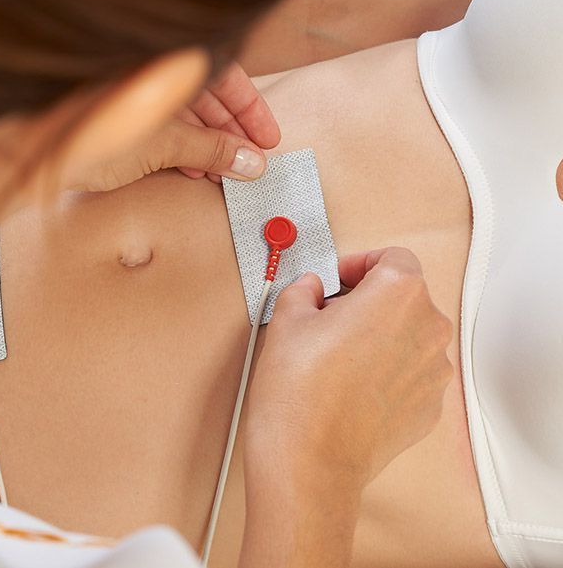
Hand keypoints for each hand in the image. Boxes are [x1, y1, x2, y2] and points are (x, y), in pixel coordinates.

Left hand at [72, 63, 279, 191]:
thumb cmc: (95, 130)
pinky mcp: (118, 111)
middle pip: (207, 95)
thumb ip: (213, 149)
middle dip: (230, 134)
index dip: (251, 110)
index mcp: (169, 58)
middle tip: (249, 165)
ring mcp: (134, 88)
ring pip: (184, 113)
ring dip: (207, 145)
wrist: (36, 146)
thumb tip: (251, 162)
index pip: (227, 75)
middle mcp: (153, 67)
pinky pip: (161, 123)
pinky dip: (179, 146)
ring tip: (222, 175)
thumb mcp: (166, 142)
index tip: (267, 140)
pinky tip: (190, 171)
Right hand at [238, 248, 452, 567]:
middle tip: (328, 316)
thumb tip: (311, 290)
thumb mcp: (287, 320)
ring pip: (408, 336)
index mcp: (398, 294)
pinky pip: (410, 374)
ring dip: (379, 336)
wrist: (309, 461)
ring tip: (336, 356)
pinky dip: (386, 371)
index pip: (392, 257)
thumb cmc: (299, 393)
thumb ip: (304, 290)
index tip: (337, 279)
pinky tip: (349, 386)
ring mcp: (433, 372)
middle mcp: (427, 328)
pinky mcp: (429, 407)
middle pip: (404, 296)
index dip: (360, 263)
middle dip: (367, 300)